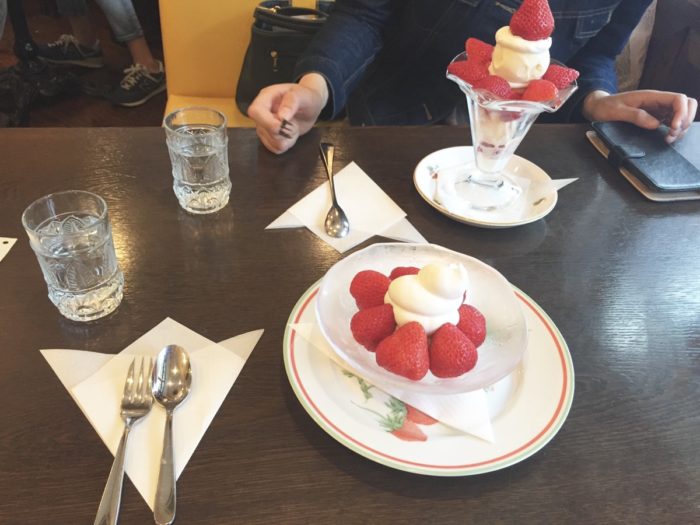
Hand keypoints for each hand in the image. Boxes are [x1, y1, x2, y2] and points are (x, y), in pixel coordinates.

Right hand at [247, 73, 328, 153]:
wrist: (311, 106)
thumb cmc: (306, 96)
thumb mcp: (303, 95)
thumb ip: (292, 102)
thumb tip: (281, 117)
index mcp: (265, 98)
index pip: (255, 112)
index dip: (268, 122)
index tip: (284, 123)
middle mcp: (262, 113)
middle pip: (264, 130)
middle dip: (284, 131)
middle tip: (295, 123)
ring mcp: (264, 127)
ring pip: (272, 142)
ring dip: (288, 138)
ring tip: (293, 126)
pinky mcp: (270, 138)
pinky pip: (276, 149)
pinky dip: (288, 144)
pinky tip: (291, 133)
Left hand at [582, 90, 697, 143]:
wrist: (598, 107)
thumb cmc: (605, 107)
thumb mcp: (616, 111)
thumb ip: (635, 116)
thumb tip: (655, 124)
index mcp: (651, 96)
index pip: (678, 99)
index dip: (681, 113)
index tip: (672, 128)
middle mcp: (658, 101)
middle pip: (686, 104)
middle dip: (685, 120)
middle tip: (671, 134)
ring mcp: (658, 109)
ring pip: (682, 114)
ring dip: (681, 127)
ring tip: (668, 138)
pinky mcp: (656, 117)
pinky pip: (672, 121)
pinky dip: (674, 129)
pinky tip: (666, 137)